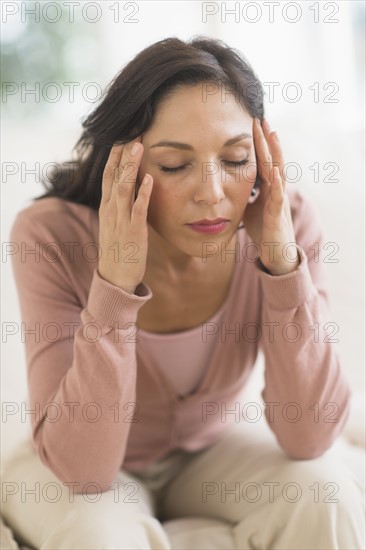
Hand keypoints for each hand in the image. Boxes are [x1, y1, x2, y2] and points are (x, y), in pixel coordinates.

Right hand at [98, 138, 152, 293]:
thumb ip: (121, 206)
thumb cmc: (118, 251)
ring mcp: (121, 221)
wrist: (115, 279)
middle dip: (122, 154)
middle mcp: (111, 211)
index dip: (115, 155)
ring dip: (130, 167)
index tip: (124, 136)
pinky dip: (143, 194)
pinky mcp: (134, 233)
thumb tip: (130, 189)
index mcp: (107, 207)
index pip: (108, 175)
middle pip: (113, 176)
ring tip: (138, 147)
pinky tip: (150, 179)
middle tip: (132, 132)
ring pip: (123, 188)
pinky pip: (138, 210)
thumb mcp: (116, 224)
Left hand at [242, 117, 299, 275]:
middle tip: (261, 117)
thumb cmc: (264, 229)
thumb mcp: (249, 207)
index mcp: (267, 187)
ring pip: (278, 172)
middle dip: (266, 139)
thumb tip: (226, 183)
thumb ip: (242, 193)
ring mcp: (278, 201)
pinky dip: (277, 184)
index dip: (258, 142)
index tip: (253, 122)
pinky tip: (274, 171)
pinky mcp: (277, 216)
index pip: (262, 159)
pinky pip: (278, 198)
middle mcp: (275, 190)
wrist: (277, 253)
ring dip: (275, 153)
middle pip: (271, 159)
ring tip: (272, 134)